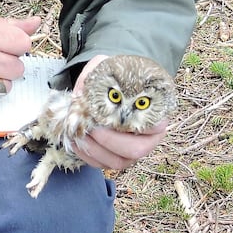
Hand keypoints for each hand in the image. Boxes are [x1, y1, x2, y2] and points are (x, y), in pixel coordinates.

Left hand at [71, 54, 168, 173]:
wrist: (110, 88)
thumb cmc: (114, 78)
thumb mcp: (108, 66)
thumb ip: (98, 73)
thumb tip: (82, 93)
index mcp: (156, 114)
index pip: (154, 126)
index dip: (132, 124)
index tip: (112, 113)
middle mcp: (150, 138)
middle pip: (135, 150)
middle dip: (109, 140)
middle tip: (91, 126)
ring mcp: (133, 152)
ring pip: (118, 162)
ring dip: (95, 150)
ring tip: (79, 133)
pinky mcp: (116, 159)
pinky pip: (102, 166)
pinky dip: (86, 156)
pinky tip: (75, 140)